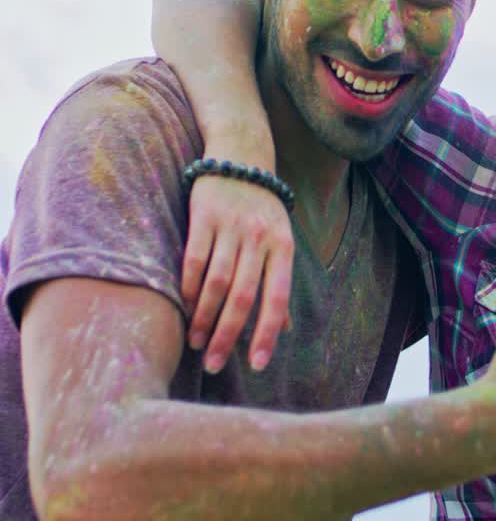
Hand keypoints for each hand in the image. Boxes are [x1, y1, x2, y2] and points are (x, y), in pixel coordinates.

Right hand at [184, 174, 294, 373]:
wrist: (240, 155)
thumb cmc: (263, 209)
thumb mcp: (281, 241)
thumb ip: (280, 282)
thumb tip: (285, 329)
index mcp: (283, 247)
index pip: (277, 298)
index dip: (268, 333)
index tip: (258, 365)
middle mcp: (259, 238)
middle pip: (243, 296)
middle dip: (228, 335)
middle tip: (214, 364)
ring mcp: (231, 227)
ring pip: (216, 282)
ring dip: (204, 317)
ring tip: (197, 342)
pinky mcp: (203, 217)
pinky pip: (194, 259)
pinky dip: (188, 287)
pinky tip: (185, 309)